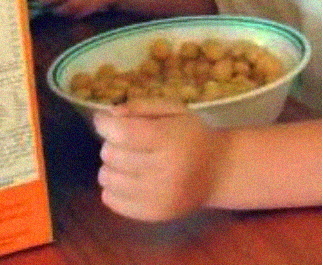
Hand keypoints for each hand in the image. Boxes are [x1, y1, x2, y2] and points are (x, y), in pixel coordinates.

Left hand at [93, 99, 226, 221]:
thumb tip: (109, 115)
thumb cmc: (192, 135)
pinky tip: (127, 178)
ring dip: (110, 166)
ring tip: (126, 160)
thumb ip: (141, 107)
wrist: (218, 172)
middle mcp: (163, 171)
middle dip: (111, 143)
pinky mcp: (152, 215)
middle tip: (124, 141)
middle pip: (112, 155)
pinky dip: (112, 187)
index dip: (104, 124)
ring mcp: (157, 197)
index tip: (102, 120)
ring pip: (107, 179)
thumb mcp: (173, 110)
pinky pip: (111, 201)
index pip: (122, 133)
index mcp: (170, 140)